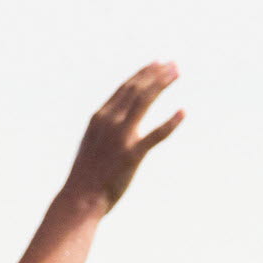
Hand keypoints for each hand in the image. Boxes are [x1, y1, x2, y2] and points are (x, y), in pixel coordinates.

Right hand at [69, 61, 184, 209]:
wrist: (79, 199)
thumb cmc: (86, 175)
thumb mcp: (92, 143)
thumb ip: (105, 128)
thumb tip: (117, 119)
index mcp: (99, 118)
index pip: (125, 88)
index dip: (143, 74)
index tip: (157, 63)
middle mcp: (109, 121)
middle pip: (137, 89)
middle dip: (156, 74)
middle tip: (173, 64)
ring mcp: (121, 137)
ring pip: (145, 101)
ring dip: (162, 84)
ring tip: (177, 73)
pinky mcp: (132, 155)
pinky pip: (156, 135)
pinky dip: (171, 122)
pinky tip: (183, 112)